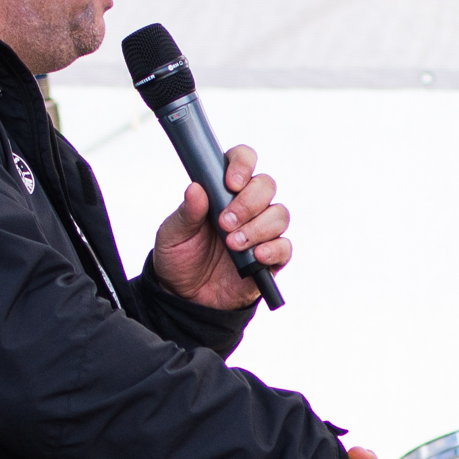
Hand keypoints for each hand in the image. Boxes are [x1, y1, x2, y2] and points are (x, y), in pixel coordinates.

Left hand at [149, 144, 291, 309]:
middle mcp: (247, 206)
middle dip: (248, 202)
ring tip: (232, 244)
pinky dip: (273, 249)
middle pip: (266, 185)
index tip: (230, 183)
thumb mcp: (173, 234)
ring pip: (279, 214)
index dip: (242, 165)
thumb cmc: (179, 258)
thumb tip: (195, 188)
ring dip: (257, 228)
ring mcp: (261, 231)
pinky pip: (285, 247)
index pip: (243, 161)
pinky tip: (256, 256)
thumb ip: (186, 212)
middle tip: (225, 223)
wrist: (185, 297)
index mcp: (223, 190)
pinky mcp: (271, 258)